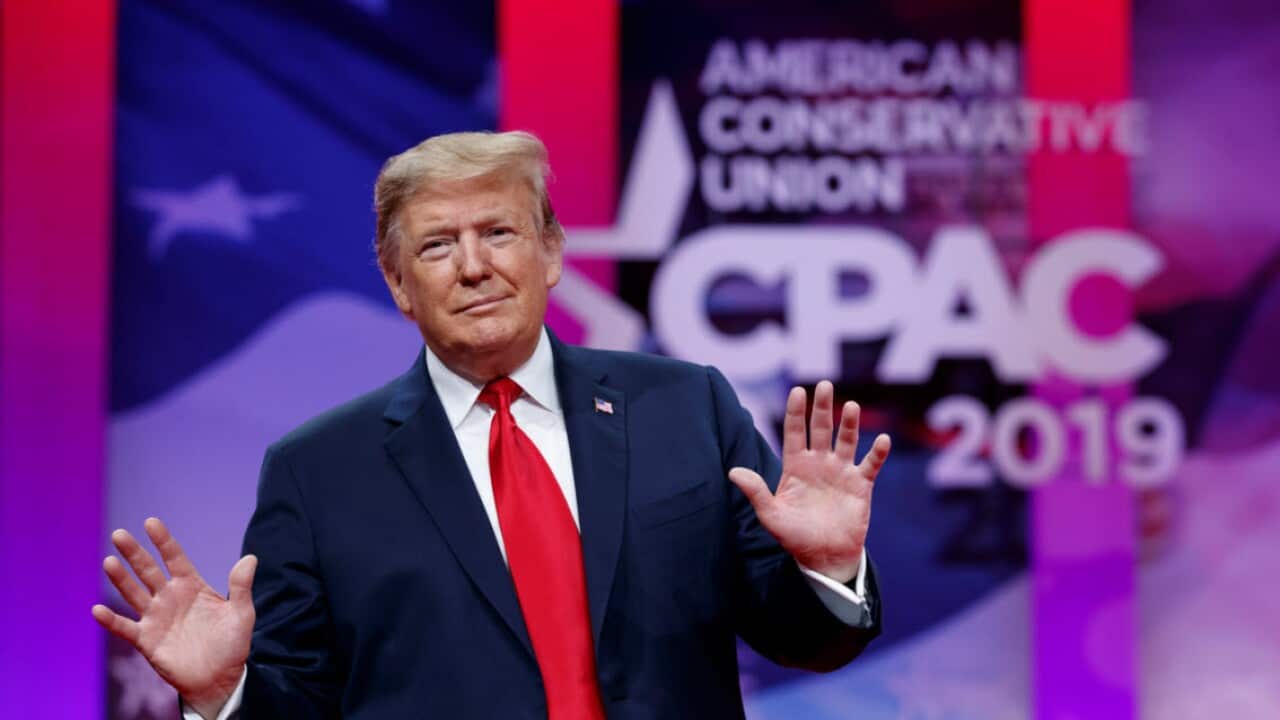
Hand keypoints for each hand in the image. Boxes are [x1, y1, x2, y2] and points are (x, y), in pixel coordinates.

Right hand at [92, 518, 256, 719]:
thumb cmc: (232, 644)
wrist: (220, 678)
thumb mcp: (241, 614)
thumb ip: (242, 586)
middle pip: (149, 571)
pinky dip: (111, 620)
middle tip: (119, 534)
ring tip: (109, 561)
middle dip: (135, 553)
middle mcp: (170, 598)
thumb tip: (251, 558)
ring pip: (134, 593)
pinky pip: (125, 628)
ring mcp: (156, 617)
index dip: (163, 541)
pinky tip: (98, 610)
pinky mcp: (147, 640)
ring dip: (120, 579)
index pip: (175, 558)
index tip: (151, 522)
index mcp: (192, 586)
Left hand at [728, 381, 889, 583]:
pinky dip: (877, 452)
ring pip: (846, 440)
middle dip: (822, 407)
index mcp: (795, 467)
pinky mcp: (860, 485)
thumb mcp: (771, 515)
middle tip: (825, 385)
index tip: (797, 391)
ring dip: (850, 424)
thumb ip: (756, 492)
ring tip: (852, 406)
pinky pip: (870, 464)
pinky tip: (882, 440)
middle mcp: (819, 464)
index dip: (796, 412)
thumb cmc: (795, 537)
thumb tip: (732, 471)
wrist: (824, 558)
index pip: (795, 432)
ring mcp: (841, 472)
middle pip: (820, 429)